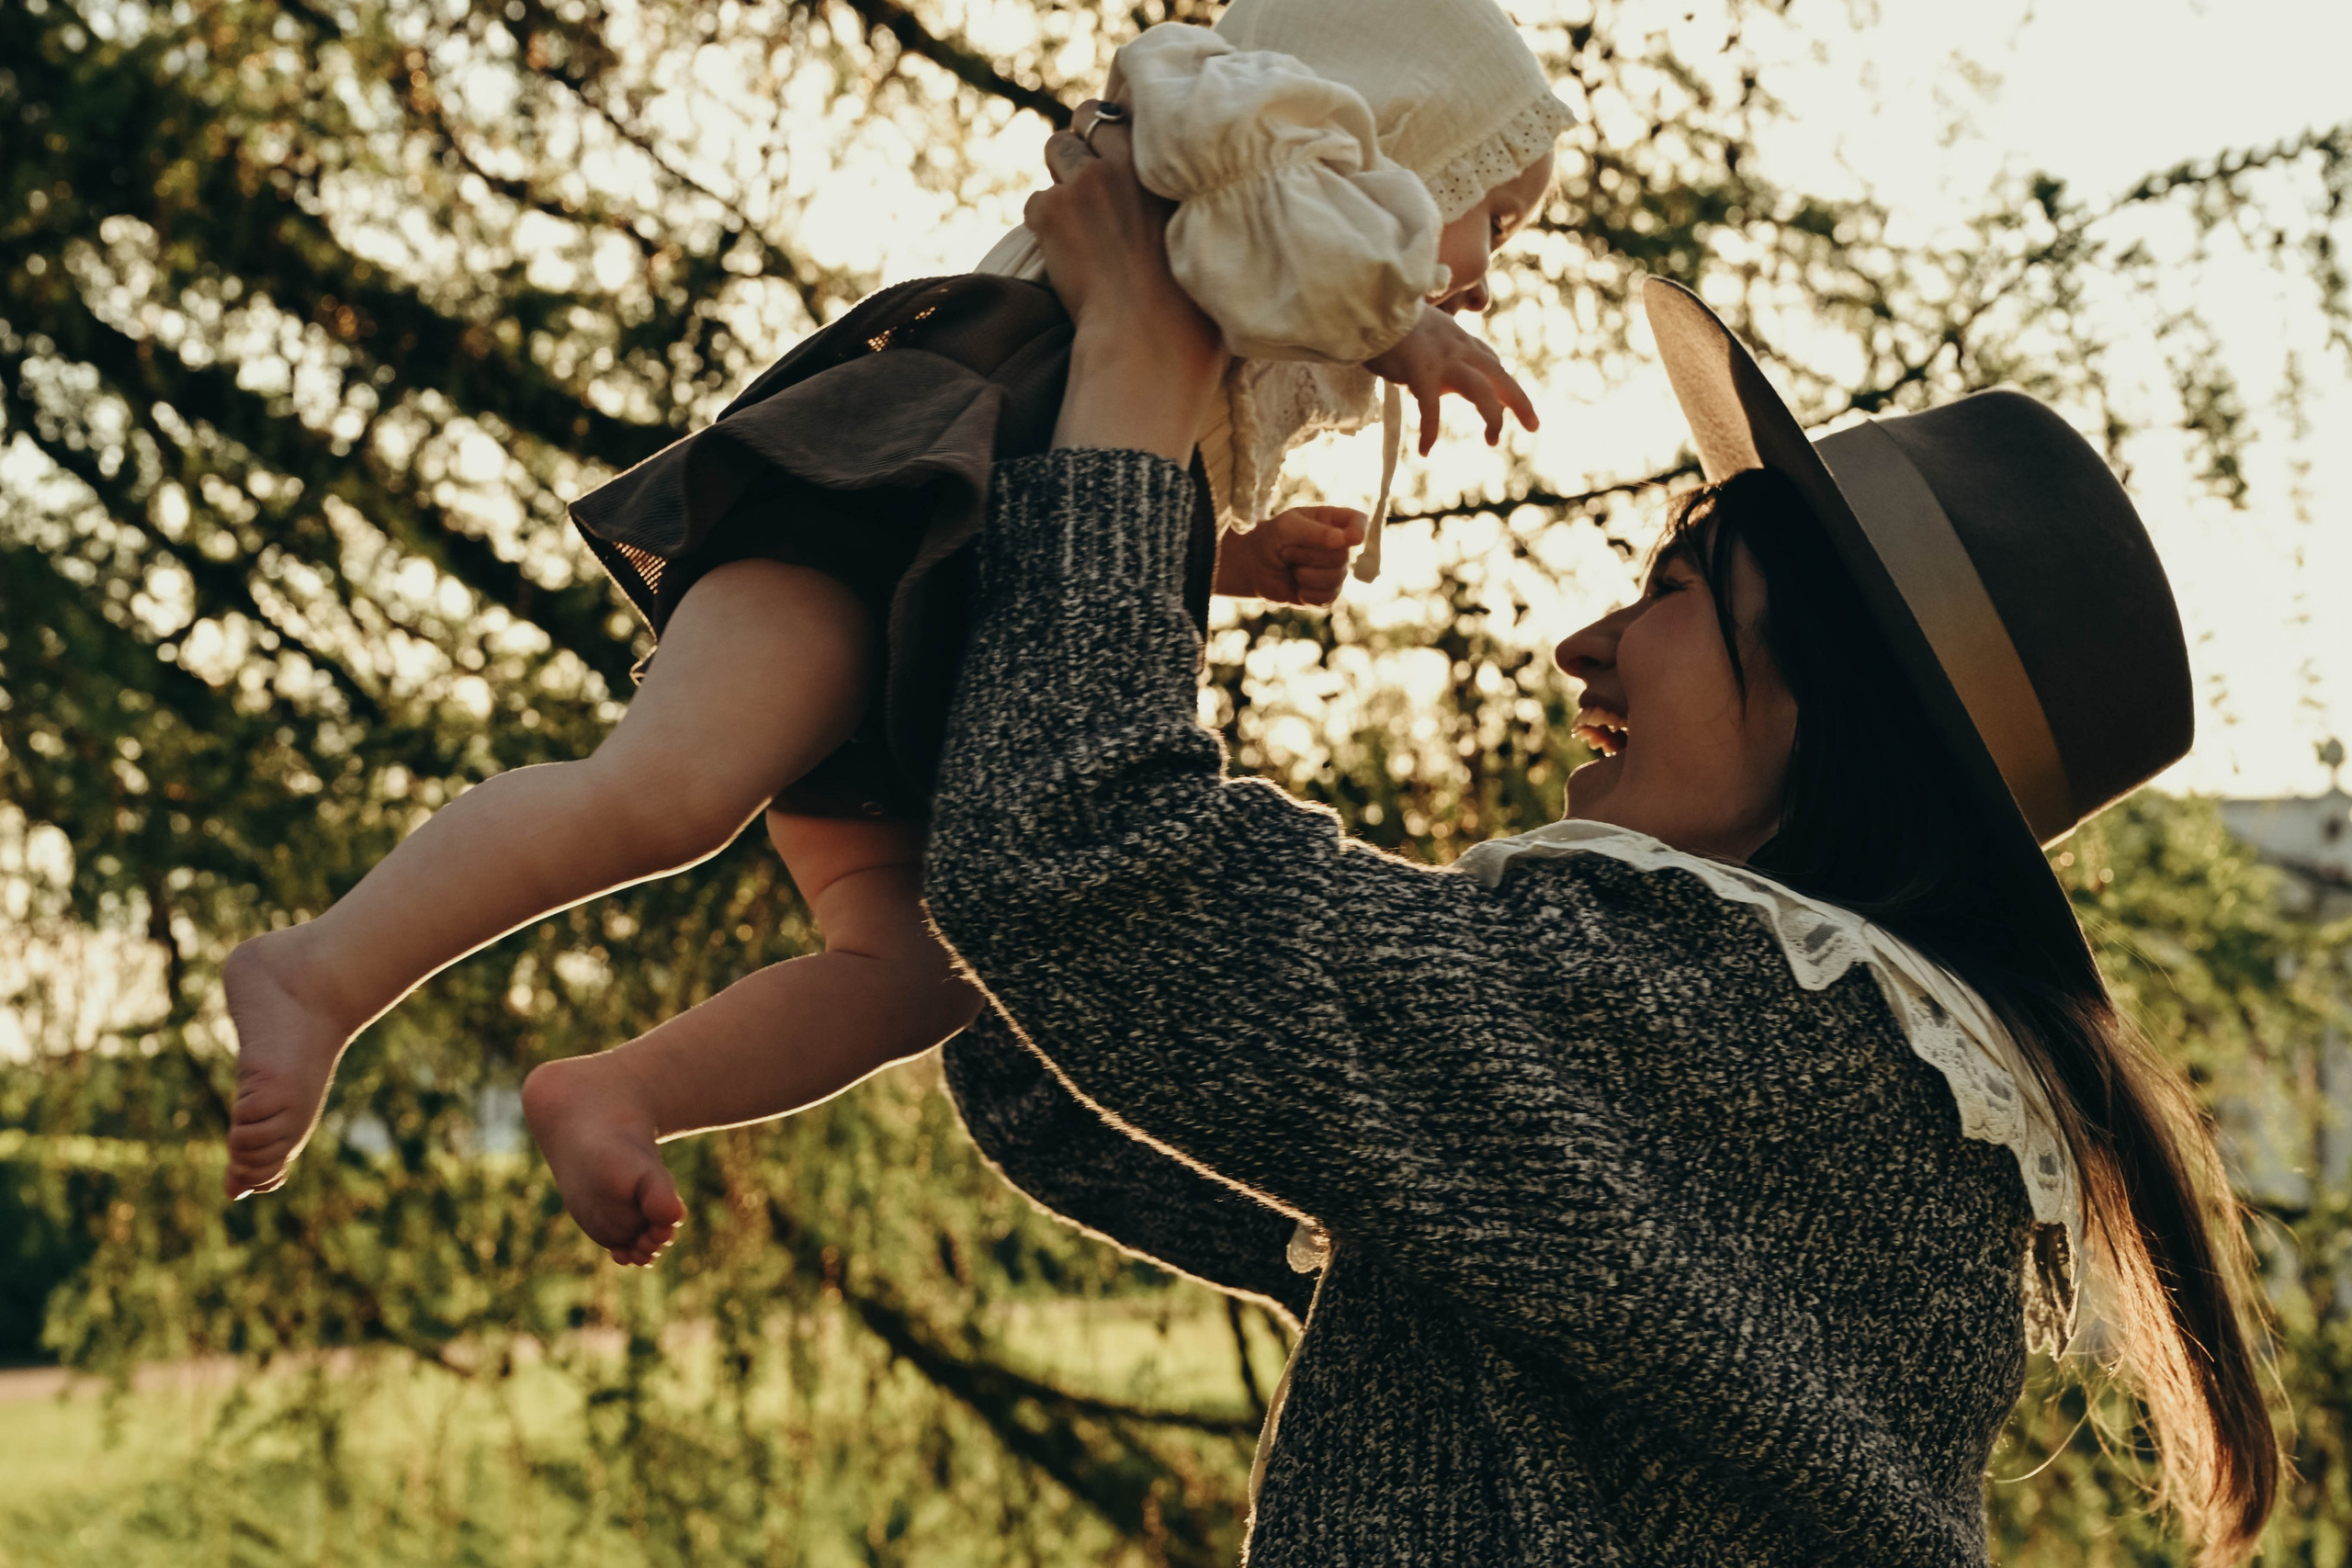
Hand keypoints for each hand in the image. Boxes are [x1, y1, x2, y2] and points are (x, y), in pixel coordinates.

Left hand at [1028, 100, 1228, 461]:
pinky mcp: (1050, 212)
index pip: (1130, 111)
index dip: (1120, 129)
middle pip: (1088, 116)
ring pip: (1055, 149)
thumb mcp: (1212, 241)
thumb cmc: (1193, 310)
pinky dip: (1046, 225)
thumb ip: (1199, 204)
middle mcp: (1124, 160)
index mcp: (1169, 163)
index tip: (1121, 152)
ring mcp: (1083, 182)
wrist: (1149, 344)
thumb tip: (1203, 204)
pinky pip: (1037, 202)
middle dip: (1086, 141)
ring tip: (1079, 220)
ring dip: (1062, 176)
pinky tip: (1068, 257)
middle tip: (1093, 184)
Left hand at [1213, 506, 1367, 606]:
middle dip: (1309, 555)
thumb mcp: (1287, 528)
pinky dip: (1306, 593)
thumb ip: (1316, 532)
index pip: (1360, 522)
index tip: (1352, 539)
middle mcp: (1340, 546)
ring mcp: (1336, 570)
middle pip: (1343, 555)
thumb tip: (1348, 540)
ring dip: (1305, 575)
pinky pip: (1327, 597)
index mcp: (1334, 521)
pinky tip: (1296, 586)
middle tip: (1288, 551)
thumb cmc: (1271, 539)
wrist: (1254, 567)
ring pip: (1335, 578)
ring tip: (1291, 568)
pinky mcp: (1328, 593)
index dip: (1360, 531)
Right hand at [1363, 306, 1539, 455]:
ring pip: (1481, 389)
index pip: (1489, 361)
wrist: (1368, 304)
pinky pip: (1431, 408)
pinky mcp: (1420, 370)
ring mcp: (1441, 358)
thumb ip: (1433, 352)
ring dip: (1493, 416)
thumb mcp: (1420, 332)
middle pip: (1499, 375)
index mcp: (1457, 337)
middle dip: (1520, 401)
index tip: (1507, 402)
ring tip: (1494, 440)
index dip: (1502, 384)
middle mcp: (1457, 346)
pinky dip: (1430, 431)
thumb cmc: (1385, 321)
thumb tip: (1437, 386)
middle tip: (1534, 425)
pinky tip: (1425, 451)